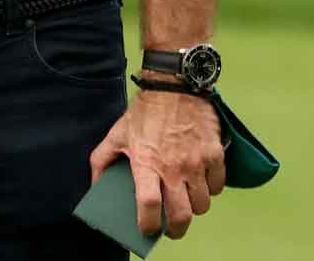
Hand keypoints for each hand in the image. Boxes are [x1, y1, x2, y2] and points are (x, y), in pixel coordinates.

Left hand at [88, 86, 224, 238]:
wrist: (174, 84)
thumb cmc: (144, 111)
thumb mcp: (116, 134)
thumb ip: (100, 161)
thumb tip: (95, 185)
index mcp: (146, 164)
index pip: (148, 207)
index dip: (148, 225)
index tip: (147, 230)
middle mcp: (173, 167)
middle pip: (181, 215)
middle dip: (176, 229)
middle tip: (172, 227)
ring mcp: (196, 161)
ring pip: (202, 204)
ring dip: (195, 206)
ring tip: (188, 199)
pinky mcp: (214, 152)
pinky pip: (218, 184)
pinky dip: (211, 188)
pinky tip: (202, 180)